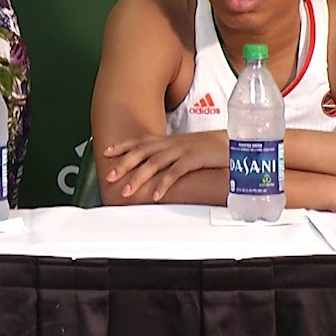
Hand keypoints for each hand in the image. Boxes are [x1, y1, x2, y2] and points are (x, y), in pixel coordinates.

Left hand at [102, 131, 227, 201]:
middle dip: (123, 164)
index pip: (139, 141)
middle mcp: (170, 143)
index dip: (121, 146)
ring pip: (154, 163)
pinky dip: (164, 184)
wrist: (230, 144)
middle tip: (110, 177)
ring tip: (126, 191)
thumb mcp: (181, 149)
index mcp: (166, 140)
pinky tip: (155, 195)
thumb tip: (149, 167)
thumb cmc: (206, 149)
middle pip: (141, 152)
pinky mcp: (193, 159)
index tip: (105, 152)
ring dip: (138, 178)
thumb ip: (165, 155)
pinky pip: (175, 172)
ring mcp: (181, 150)